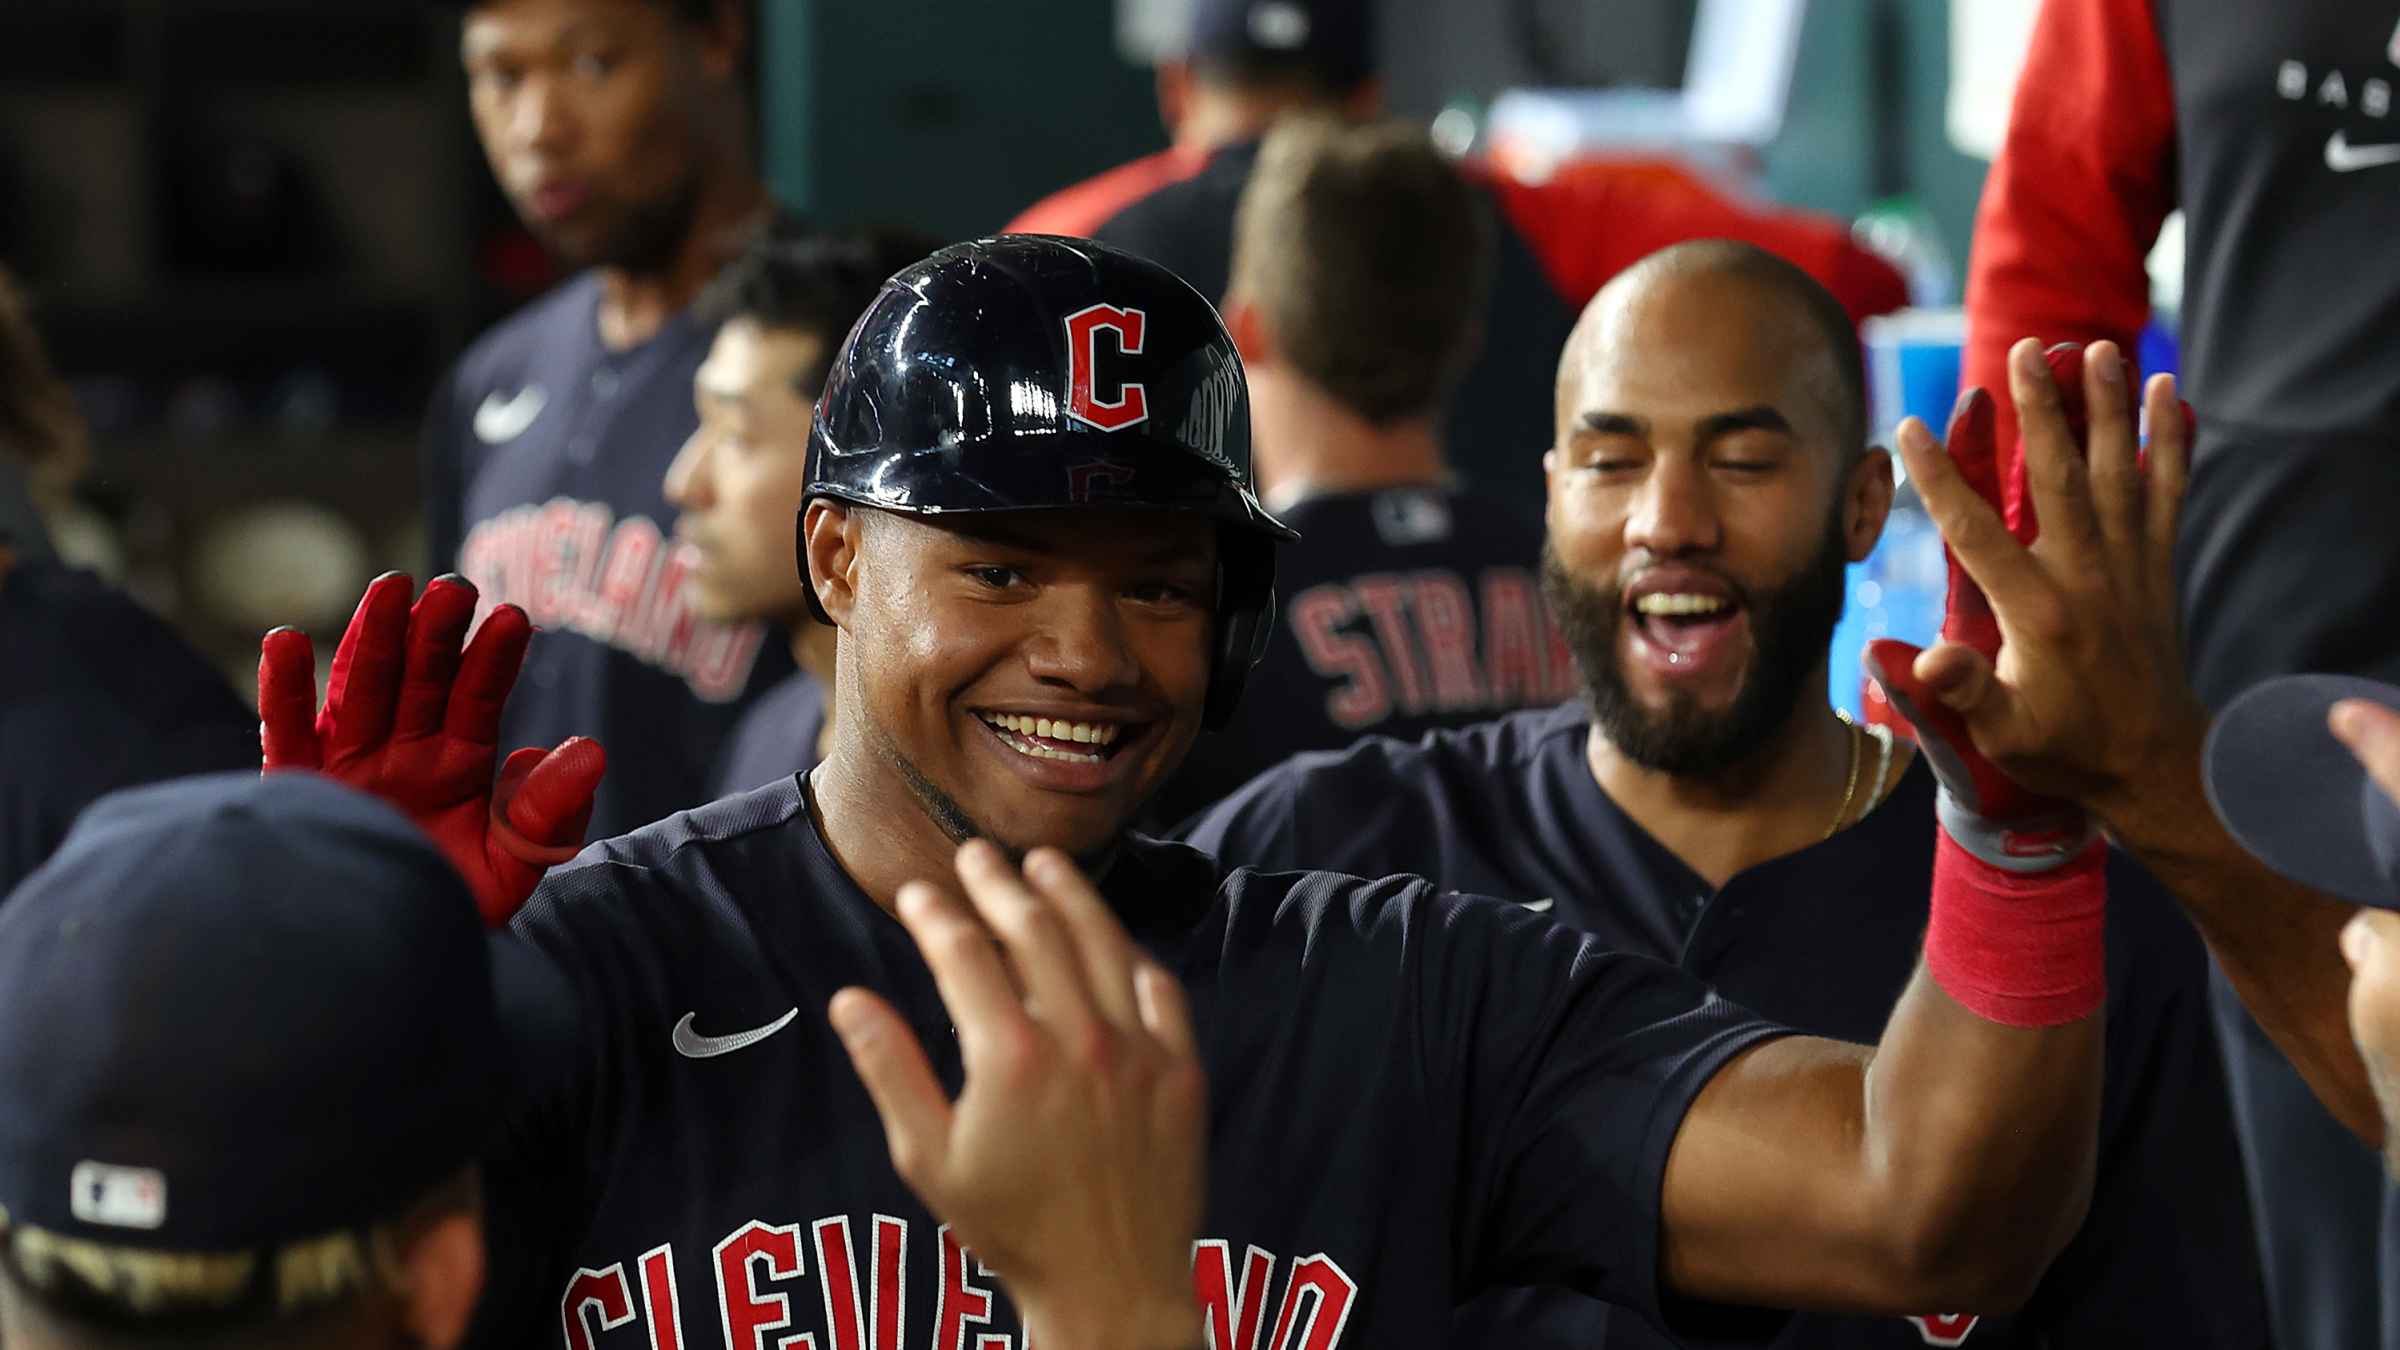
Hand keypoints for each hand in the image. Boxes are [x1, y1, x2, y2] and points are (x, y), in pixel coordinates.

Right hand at [257, 571, 604, 925]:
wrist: (381, 966)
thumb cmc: (447, 913)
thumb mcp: (513, 867)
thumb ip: (550, 812)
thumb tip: (590, 751)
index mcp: (456, 763)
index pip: (477, 698)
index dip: (493, 659)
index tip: (513, 617)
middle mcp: (402, 753)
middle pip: (419, 680)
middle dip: (435, 634)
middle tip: (454, 587)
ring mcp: (349, 765)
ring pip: (359, 690)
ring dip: (371, 639)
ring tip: (391, 588)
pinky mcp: (299, 790)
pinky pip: (285, 733)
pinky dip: (282, 690)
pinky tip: (285, 641)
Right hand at [830, 841, 1204, 1349]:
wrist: (1110, 1283)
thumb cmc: (1009, 1227)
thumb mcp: (929, 1158)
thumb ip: (890, 1069)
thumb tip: (849, 999)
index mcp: (1009, 1057)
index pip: (965, 954)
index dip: (934, 914)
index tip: (915, 891)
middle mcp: (1079, 1039)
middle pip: (1035, 930)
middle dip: (998, 883)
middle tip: (975, 854)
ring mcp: (1138, 1049)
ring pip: (1103, 943)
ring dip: (1070, 895)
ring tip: (1043, 863)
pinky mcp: (1181, 1069)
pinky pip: (1160, 988)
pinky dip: (1131, 953)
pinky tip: (1111, 936)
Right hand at [1868, 338, 2200, 829]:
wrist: (2154, 766)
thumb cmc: (2063, 749)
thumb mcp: (2000, 733)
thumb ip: (1960, 692)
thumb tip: (1920, 657)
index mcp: (2037, 613)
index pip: (1976, 533)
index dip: (1940, 480)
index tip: (1909, 429)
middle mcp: (2087, 577)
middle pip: (2059, 478)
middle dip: (2042, 411)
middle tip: (2026, 351)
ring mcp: (2129, 567)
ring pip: (2118, 472)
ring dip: (2108, 407)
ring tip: (2097, 348)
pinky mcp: (2158, 566)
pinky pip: (2168, 492)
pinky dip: (2171, 442)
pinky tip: (2169, 393)